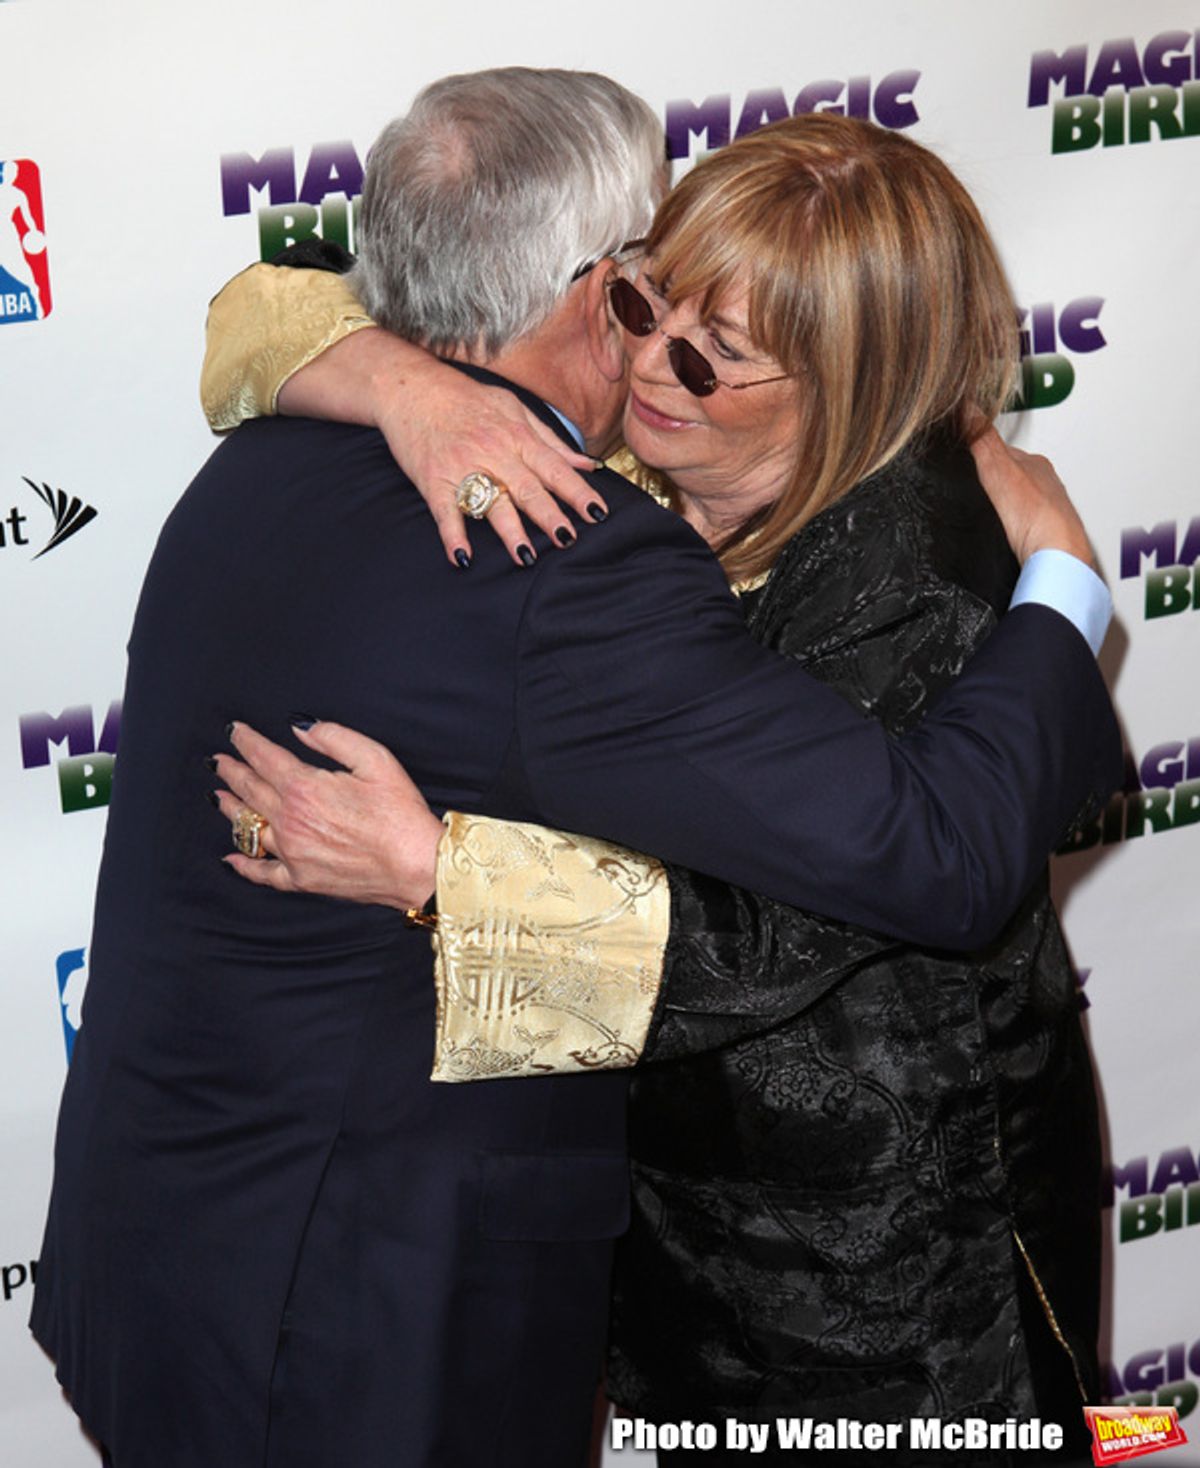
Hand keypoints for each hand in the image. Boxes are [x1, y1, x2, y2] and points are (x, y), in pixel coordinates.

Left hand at [211, 720, 442, 909]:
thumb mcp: (375, 759)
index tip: (235, 731)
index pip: (264, 758)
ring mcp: (292, 853)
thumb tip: (300, 727)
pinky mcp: (301, 879)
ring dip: (230, 808)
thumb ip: (333, 737)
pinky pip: (262, 872)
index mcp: (305, 788)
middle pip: (250, 790)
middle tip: (218, 761)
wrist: (416, 865)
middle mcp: (291, 821)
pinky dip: (243, 864)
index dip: (246, 741)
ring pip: (248, 827)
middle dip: (231, 771)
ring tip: (218, 796)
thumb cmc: (401, 814)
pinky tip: (230, 858)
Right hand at [280, 328, 607, 568]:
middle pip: (527, 488)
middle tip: (568, 539)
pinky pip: (444, 510)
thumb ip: (551, 440)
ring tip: (525, 557)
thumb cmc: (467, 399)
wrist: (411, 387)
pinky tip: (462, 557)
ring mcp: (462, 467)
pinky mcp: (432, 479)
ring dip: (508, 531)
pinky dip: (453, 534)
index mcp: (516, 435)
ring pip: (490, 501)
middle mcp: (493, 452)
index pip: (554, 468)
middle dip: (549, 515)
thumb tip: (588, 464)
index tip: (598, 513)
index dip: (577, 492)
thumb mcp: (514, 409)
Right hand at [969, 425, 1096, 569]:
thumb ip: (982, 439)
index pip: (1000, 450)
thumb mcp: (998, 469)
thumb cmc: (1039, 518)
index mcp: (1036, 465)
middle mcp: (1044, 487)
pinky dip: (1006, 526)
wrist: (1057, 559)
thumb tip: (967, 408)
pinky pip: (1016, 525)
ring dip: (999, 506)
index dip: (978, 451)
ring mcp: (1043, 512)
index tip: (962, 451)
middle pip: (1008, 476)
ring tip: (984, 512)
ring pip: (1014, 502)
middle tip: (971, 486)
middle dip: (990, 481)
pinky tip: (1000, 533)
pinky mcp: (1038, 536)